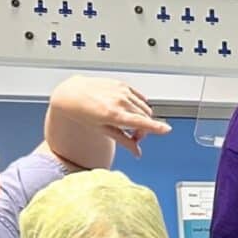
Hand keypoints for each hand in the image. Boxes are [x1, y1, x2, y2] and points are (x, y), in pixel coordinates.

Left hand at [46, 76, 169, 164]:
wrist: (71, 94)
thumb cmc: (82, 112)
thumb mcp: (102, 130)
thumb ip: (123, 140)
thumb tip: (137, 152)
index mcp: (114, 115)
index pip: (141, 122)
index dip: (156, 127)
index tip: (167, 130)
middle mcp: (120, 101)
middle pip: (145, 118)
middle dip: (144, 130)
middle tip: (134, 137)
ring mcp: (122, 91)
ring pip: (145, 108)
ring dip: (142, 118)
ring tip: (130, 123)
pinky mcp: (122, 85)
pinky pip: (140, 97)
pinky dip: (140, 106)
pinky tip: (130, 111)